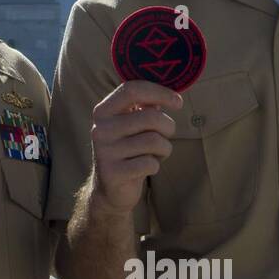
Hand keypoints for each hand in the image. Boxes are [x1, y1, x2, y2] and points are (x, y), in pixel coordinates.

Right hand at [88, 81, 182, 215]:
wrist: (110, 188)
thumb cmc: (128, 149)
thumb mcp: (132, 124)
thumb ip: (146, 107)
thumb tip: (169, 95)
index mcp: (103, 111)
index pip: (131, 90)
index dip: (159, 92)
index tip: (178, 102)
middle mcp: (100, 129)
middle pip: (150, 117)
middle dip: (168, 126)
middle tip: (167, 135)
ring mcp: (105, 151)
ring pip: (154, 141)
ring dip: (164, 148)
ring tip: (156, 153)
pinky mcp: (113, 173)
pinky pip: (150, 163)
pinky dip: (155, 166)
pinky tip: (146, 168)